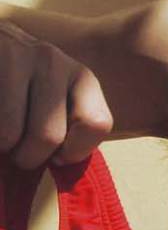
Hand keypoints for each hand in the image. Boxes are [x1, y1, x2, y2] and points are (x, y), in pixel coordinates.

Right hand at [0, 21, 112, 167]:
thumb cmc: (24, 91)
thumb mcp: (56, 104)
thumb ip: (67, 133)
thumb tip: (62, 171)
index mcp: (81, 78)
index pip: (97, 124)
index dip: (75, 151)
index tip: (57, 156)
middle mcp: (54, 62)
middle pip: (48, 136)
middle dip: (29, 157)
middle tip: (18, 150)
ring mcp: (17, 58)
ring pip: (10, 135)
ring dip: (3, 147)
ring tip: (3, 134)